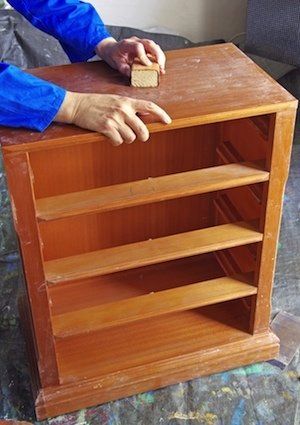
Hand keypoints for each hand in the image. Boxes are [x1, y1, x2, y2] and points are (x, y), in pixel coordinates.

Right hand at [55, 91, 171, 145]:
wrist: (76, 105)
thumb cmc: (96, 103)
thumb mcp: (115, 100)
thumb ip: (129, 107)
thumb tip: (144, 116)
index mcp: (127, 101)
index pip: (149, 106)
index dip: (161, 114)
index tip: (168, 121)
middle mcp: (123, 110)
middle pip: (143, 130)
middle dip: (142, 136)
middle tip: (139, 137)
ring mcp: (115, 119)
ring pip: (131, 138)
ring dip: (126, 139)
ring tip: (118, 133)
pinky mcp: (106, 128)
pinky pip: (118, 141)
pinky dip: (115, 141)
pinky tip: (109, 135)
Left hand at [96, 36, 165, 76]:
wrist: (111, 49)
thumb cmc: (113, 56)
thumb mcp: (116, 63)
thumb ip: (123, 68)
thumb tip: (131, 74)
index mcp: (127, 44)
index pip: (138, 47)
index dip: (144, 56)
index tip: (148, 65)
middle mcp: (136, 41)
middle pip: (149, 43)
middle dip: (157, 54)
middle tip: (160, 65)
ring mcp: (141, 43)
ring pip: (154, 46)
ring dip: (160, 56)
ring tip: (162, 67)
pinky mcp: (145, 47)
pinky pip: (154, 50)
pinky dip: (159, 57)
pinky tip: (160, 66)